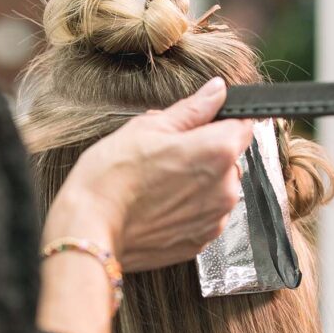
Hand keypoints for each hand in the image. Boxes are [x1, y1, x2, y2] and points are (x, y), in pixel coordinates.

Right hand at [43, 78, 251, 271]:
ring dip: (198, 183)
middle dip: (205, 153)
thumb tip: (217, 90)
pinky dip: (188, 209)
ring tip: (158, 183)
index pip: (243, 125)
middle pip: (229, 159)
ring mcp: (214, 219)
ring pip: (217, 189)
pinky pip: (204, 216)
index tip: (200, 125)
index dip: (221, 121)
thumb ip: (193, 109)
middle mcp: (225, 188)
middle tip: (165, 154)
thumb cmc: (112, 176)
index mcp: (217, 151)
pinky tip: (158, 204)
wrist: (90, 227)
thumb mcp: (149, 127)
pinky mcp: (200, 242)